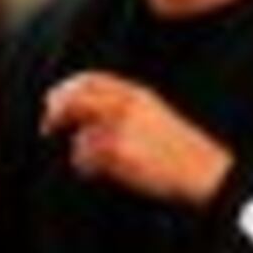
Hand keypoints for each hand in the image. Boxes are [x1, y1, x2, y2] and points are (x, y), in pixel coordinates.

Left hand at [42, 72, 230, 207]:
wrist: (204, 171)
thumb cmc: (177, 148)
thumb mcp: (154, 115)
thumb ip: (122, 107)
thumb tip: (78, 113)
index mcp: (137, 94)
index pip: (90, 80)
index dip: (66, 89)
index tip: (52, 101)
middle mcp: (126, 106)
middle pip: (74, 100)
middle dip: (55, 112)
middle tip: (47, 127)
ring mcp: (121, 128)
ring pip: (80, 136)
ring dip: (80, 151)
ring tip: (98, 163)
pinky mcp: (117, 151)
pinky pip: (84, 157)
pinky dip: (85, 167)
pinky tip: (100, 172)